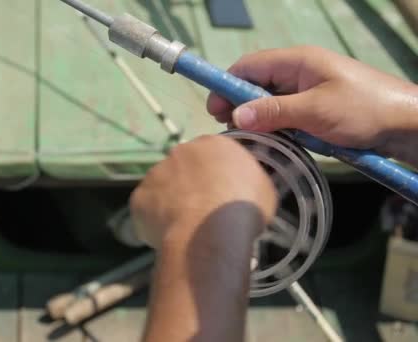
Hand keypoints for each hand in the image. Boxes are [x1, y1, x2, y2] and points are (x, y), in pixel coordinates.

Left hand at [130, 135, 275, 249]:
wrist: (211, 231)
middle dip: (190, 186)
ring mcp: (155, 173)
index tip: (220, 195)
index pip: (211, 155)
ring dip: (171, 202)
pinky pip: (147, 209)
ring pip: (162, 188)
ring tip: (186, 227)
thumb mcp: (261, 187)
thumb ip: (244, 180)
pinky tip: (169, 235)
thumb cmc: (243, 208)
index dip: (215, 176)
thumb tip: (238, 187)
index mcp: (212, 144)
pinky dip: (155, 221)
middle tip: (202, 212)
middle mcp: (179, 152)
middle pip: (183, 168)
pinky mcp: (138, 197)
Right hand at [207, 46, 417, 163]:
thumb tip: (236, 114)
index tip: (215, 112)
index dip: (226, 86)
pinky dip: (275, 129)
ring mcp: (306, 91)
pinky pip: (284, 116)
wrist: (405, 124)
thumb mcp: (316, 111)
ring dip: (257, 121)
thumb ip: (274, 112)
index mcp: (297, 62)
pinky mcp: (314, 110)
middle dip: (239, 107)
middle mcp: (298, 73)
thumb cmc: (364, 109)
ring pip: (267, 104)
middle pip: (255, 86)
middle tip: (232, 132)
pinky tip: (273, 143)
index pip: (248, 66)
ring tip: (251, 141)